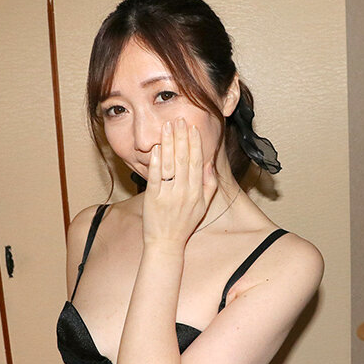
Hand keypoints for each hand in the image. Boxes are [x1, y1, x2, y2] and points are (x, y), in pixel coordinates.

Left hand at [142, 118, 217, 248]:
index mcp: (197, 192)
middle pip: (184, 159)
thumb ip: (209, 185)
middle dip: (182, 137)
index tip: (193, 128)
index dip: (195, 144)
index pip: (197, 162)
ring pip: (170, 165)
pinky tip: (156, 148)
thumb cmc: (184, 224)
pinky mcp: (153, 198)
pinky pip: (155, 177)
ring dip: (168, 143)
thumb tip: (210, 164)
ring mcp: (169, 195)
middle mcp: (185, 192)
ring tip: (167, 126)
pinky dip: (156, 162)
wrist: (166, 243)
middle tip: (179, 120)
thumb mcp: (203, 206)